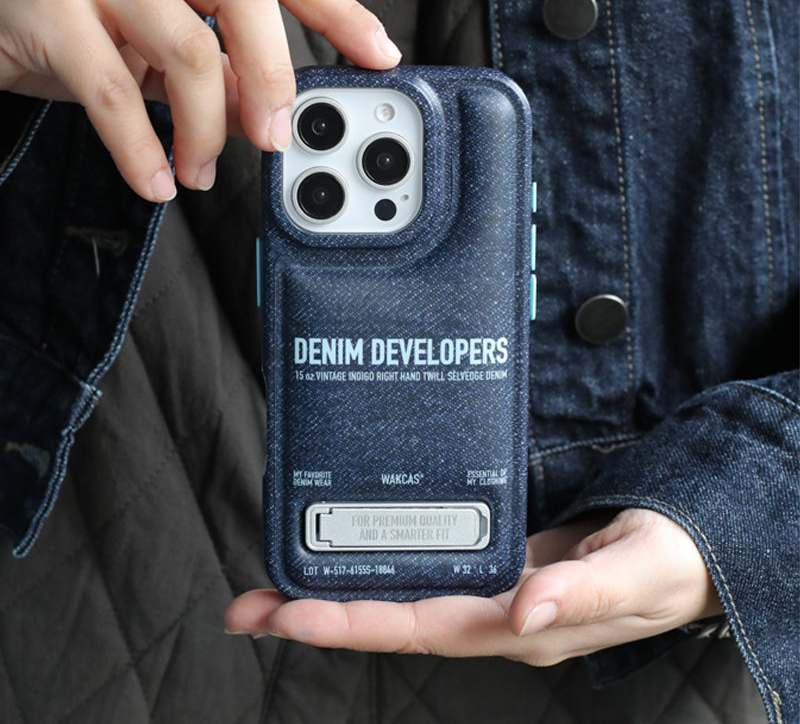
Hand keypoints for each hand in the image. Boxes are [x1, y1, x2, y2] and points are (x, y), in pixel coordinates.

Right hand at [0, 0, 400, 200]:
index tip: (379, 56)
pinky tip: (154, 182)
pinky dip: (143, 151)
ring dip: (206, 131)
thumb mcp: (165, 39)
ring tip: (199, 173)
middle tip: (274, 139)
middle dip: (275, 78)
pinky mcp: (49, 2)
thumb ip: (222, 68)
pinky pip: (114, 92)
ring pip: (187, 50)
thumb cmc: (86, 18)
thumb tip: (267, 112)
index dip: (338, 12)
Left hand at [225, 509, 722, 664]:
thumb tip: (524, 613)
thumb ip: (582, 593)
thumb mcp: (636, 574)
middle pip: (395, 621)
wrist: (682, 554)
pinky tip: (347, 554)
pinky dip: (380, 564)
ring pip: (402, 598)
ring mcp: (489, 591)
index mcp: (519, 627)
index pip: (424, 630)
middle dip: (320, 616)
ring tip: (270, 588)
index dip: (358, 624)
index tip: (294, 615)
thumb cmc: (667, 566)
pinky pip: (426, 569)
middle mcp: (492, 616)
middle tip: (248, 608)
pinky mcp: (493, 562)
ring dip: (338, 591)